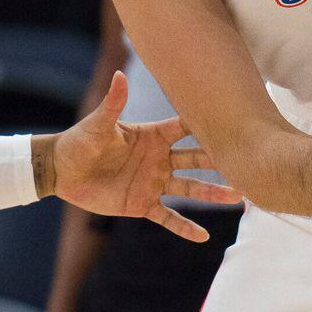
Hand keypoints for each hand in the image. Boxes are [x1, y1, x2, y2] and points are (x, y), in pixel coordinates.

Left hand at [45, 70, 240, 240]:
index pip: (184, 129)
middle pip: (196, 159)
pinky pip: (168, 217)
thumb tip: (119, 75)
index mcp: (151, 136)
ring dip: (212, 194)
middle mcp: (158, 159)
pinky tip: (203, 237)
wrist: (63, 171)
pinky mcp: (142, 204)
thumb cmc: (80, 141)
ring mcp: (153, 182)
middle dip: (221, 161)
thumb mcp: (98, 124)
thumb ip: (113, 103)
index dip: (206, 125)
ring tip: (238, 198)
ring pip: (189, 189)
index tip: (234, 120)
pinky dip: (184, 227)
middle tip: (248, 162)